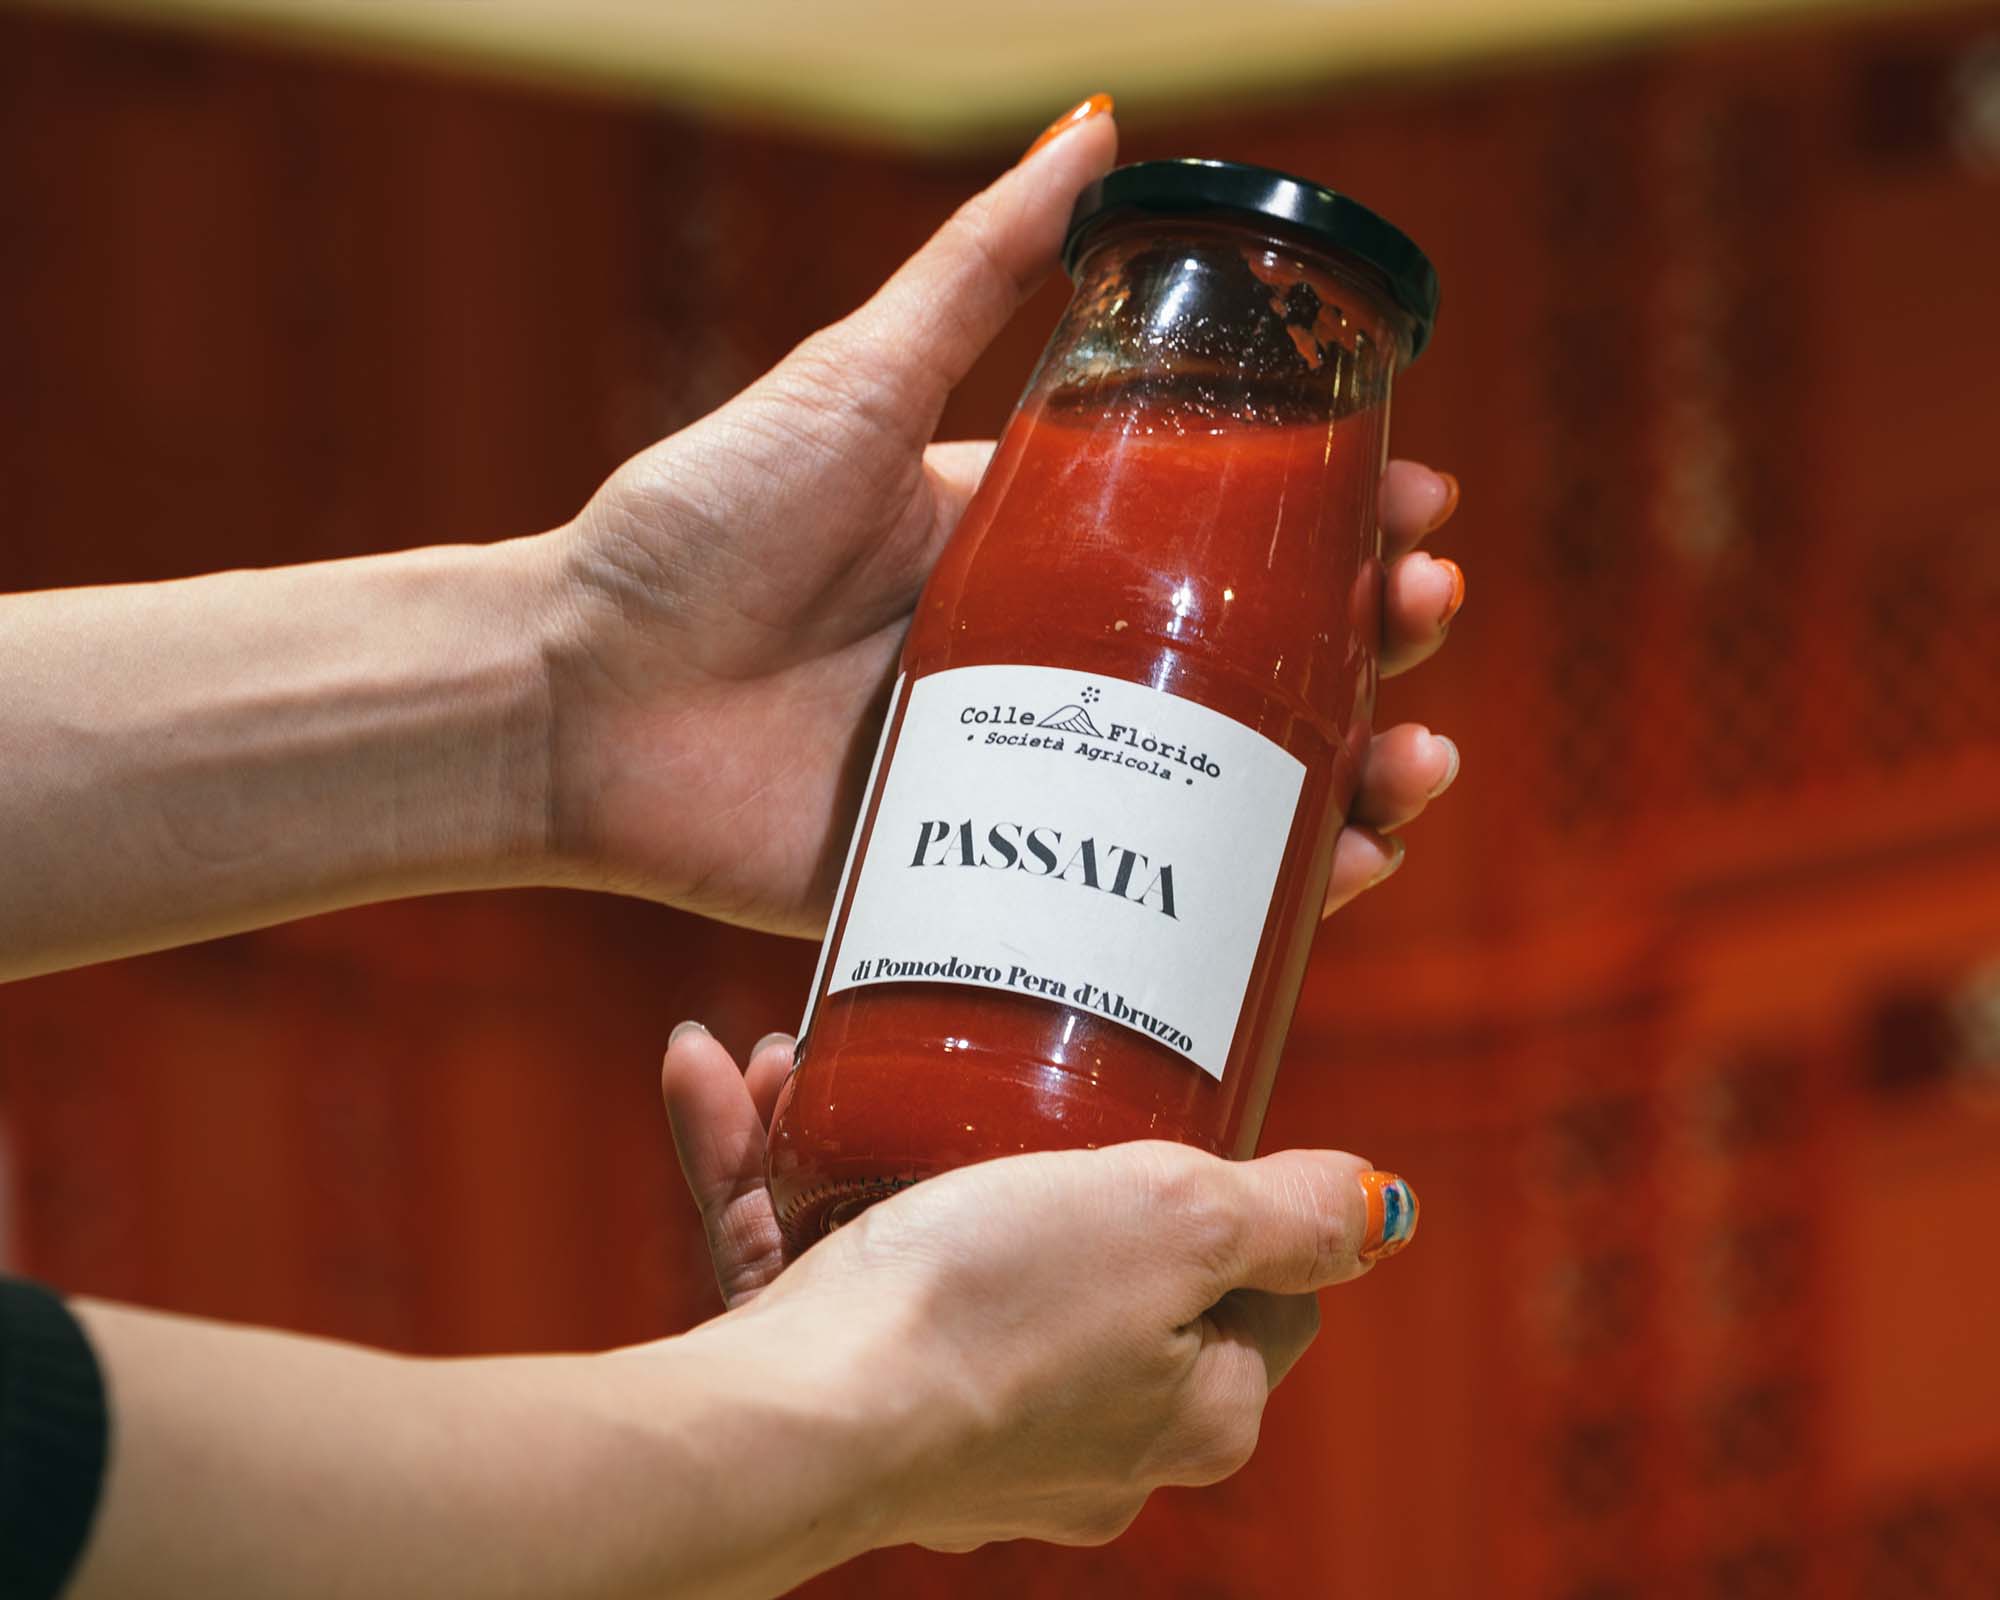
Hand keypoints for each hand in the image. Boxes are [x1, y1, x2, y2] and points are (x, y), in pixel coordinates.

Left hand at [541, 101, 1463, 933]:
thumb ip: (975, 272)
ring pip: (1233, 795)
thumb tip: (1106, 126)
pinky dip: (1258, 903)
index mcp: (1038, 546)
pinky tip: (1339, 879)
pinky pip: (1147, 901)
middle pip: (1260, 665)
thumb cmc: (695, 528)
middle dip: (1375, 645)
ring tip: (1413, 762)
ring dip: (1354, 782)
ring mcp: (1032, 781)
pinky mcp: (990, 878)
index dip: (1342, 524)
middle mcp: (1054, 666)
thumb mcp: (852, 383)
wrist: (573, 698)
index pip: (1230, 534)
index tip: (1420, 510)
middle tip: (1421, 617)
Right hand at [664, 1027, 1414, 1553]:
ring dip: (872, 1142)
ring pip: (940, 1251)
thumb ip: (1296, 1215)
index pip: (1261, 1291)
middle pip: (1103, 1267)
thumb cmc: (993, 1311)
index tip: (1170, 1121)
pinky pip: (829, 1270)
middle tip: (996, 1069)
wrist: (796, 1423)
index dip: (1229, 1196)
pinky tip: (728, 1083)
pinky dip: (781, 1182)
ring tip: (813, 1060)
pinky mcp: (865, 1410)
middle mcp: (1096, 1440)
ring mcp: (975, 1432)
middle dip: (1031, 1151)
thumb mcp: (1178, 1219)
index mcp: (1197, 1406)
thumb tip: (1389, 1210)